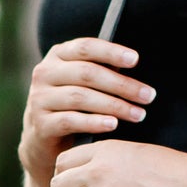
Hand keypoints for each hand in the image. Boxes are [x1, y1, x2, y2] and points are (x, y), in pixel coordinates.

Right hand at [19, 38, 154, 171]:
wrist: (42, 139)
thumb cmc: (71, 105)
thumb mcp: (82, 83)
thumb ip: (100, 71)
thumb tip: (132, 65)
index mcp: (58, 55)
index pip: (85, 47)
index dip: (111, 52)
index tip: (135, 60)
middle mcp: (44, 73)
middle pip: (87, 73)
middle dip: (121, 85)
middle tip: (148, 96)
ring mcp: (39, 98)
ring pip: (81, 98)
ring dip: (114, 106)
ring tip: (138, 114)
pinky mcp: (40, 123)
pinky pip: (71, 120)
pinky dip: (94, 122)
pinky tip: (113, 125)